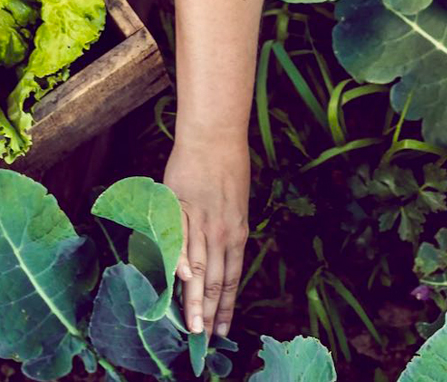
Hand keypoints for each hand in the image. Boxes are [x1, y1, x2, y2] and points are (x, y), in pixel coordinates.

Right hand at [163, 134, 249, 339]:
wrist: (214, 137)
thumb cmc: (227, 168)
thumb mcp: (236, 204)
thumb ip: (227, 231)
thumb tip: (219, 257)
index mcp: (238, 231)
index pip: (233, 277)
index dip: (228, 305)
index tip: (223, 329)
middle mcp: (222, 231)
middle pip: (216, 280)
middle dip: (210, 313)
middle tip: (204, 341)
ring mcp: (201, 220)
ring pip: (198, 267)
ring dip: (194, 300)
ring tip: (191, 327)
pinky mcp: (180, 208)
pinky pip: (178, 240)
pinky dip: (178, 261)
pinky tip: (178, 283)